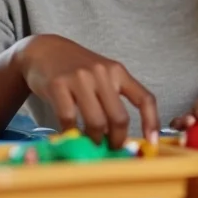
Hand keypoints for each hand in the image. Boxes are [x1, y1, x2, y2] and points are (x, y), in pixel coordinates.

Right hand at [15, 34, 158, 148]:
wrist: (45, 49)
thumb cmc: (77, 67)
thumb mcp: (102, 74)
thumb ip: (112, 98)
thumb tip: (120, 135)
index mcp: (118, 71)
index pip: (144, 98)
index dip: (151, 122)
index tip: (152, 142)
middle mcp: (102, 73)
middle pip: (119, 118)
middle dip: (117, 140)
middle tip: (111, 148)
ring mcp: (80, 78)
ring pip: (96, 122)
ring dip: (95, 139)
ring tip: (91, 142)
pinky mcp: (58, 85)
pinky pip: (69, 119)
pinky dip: (71, 133)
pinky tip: (70, 133)